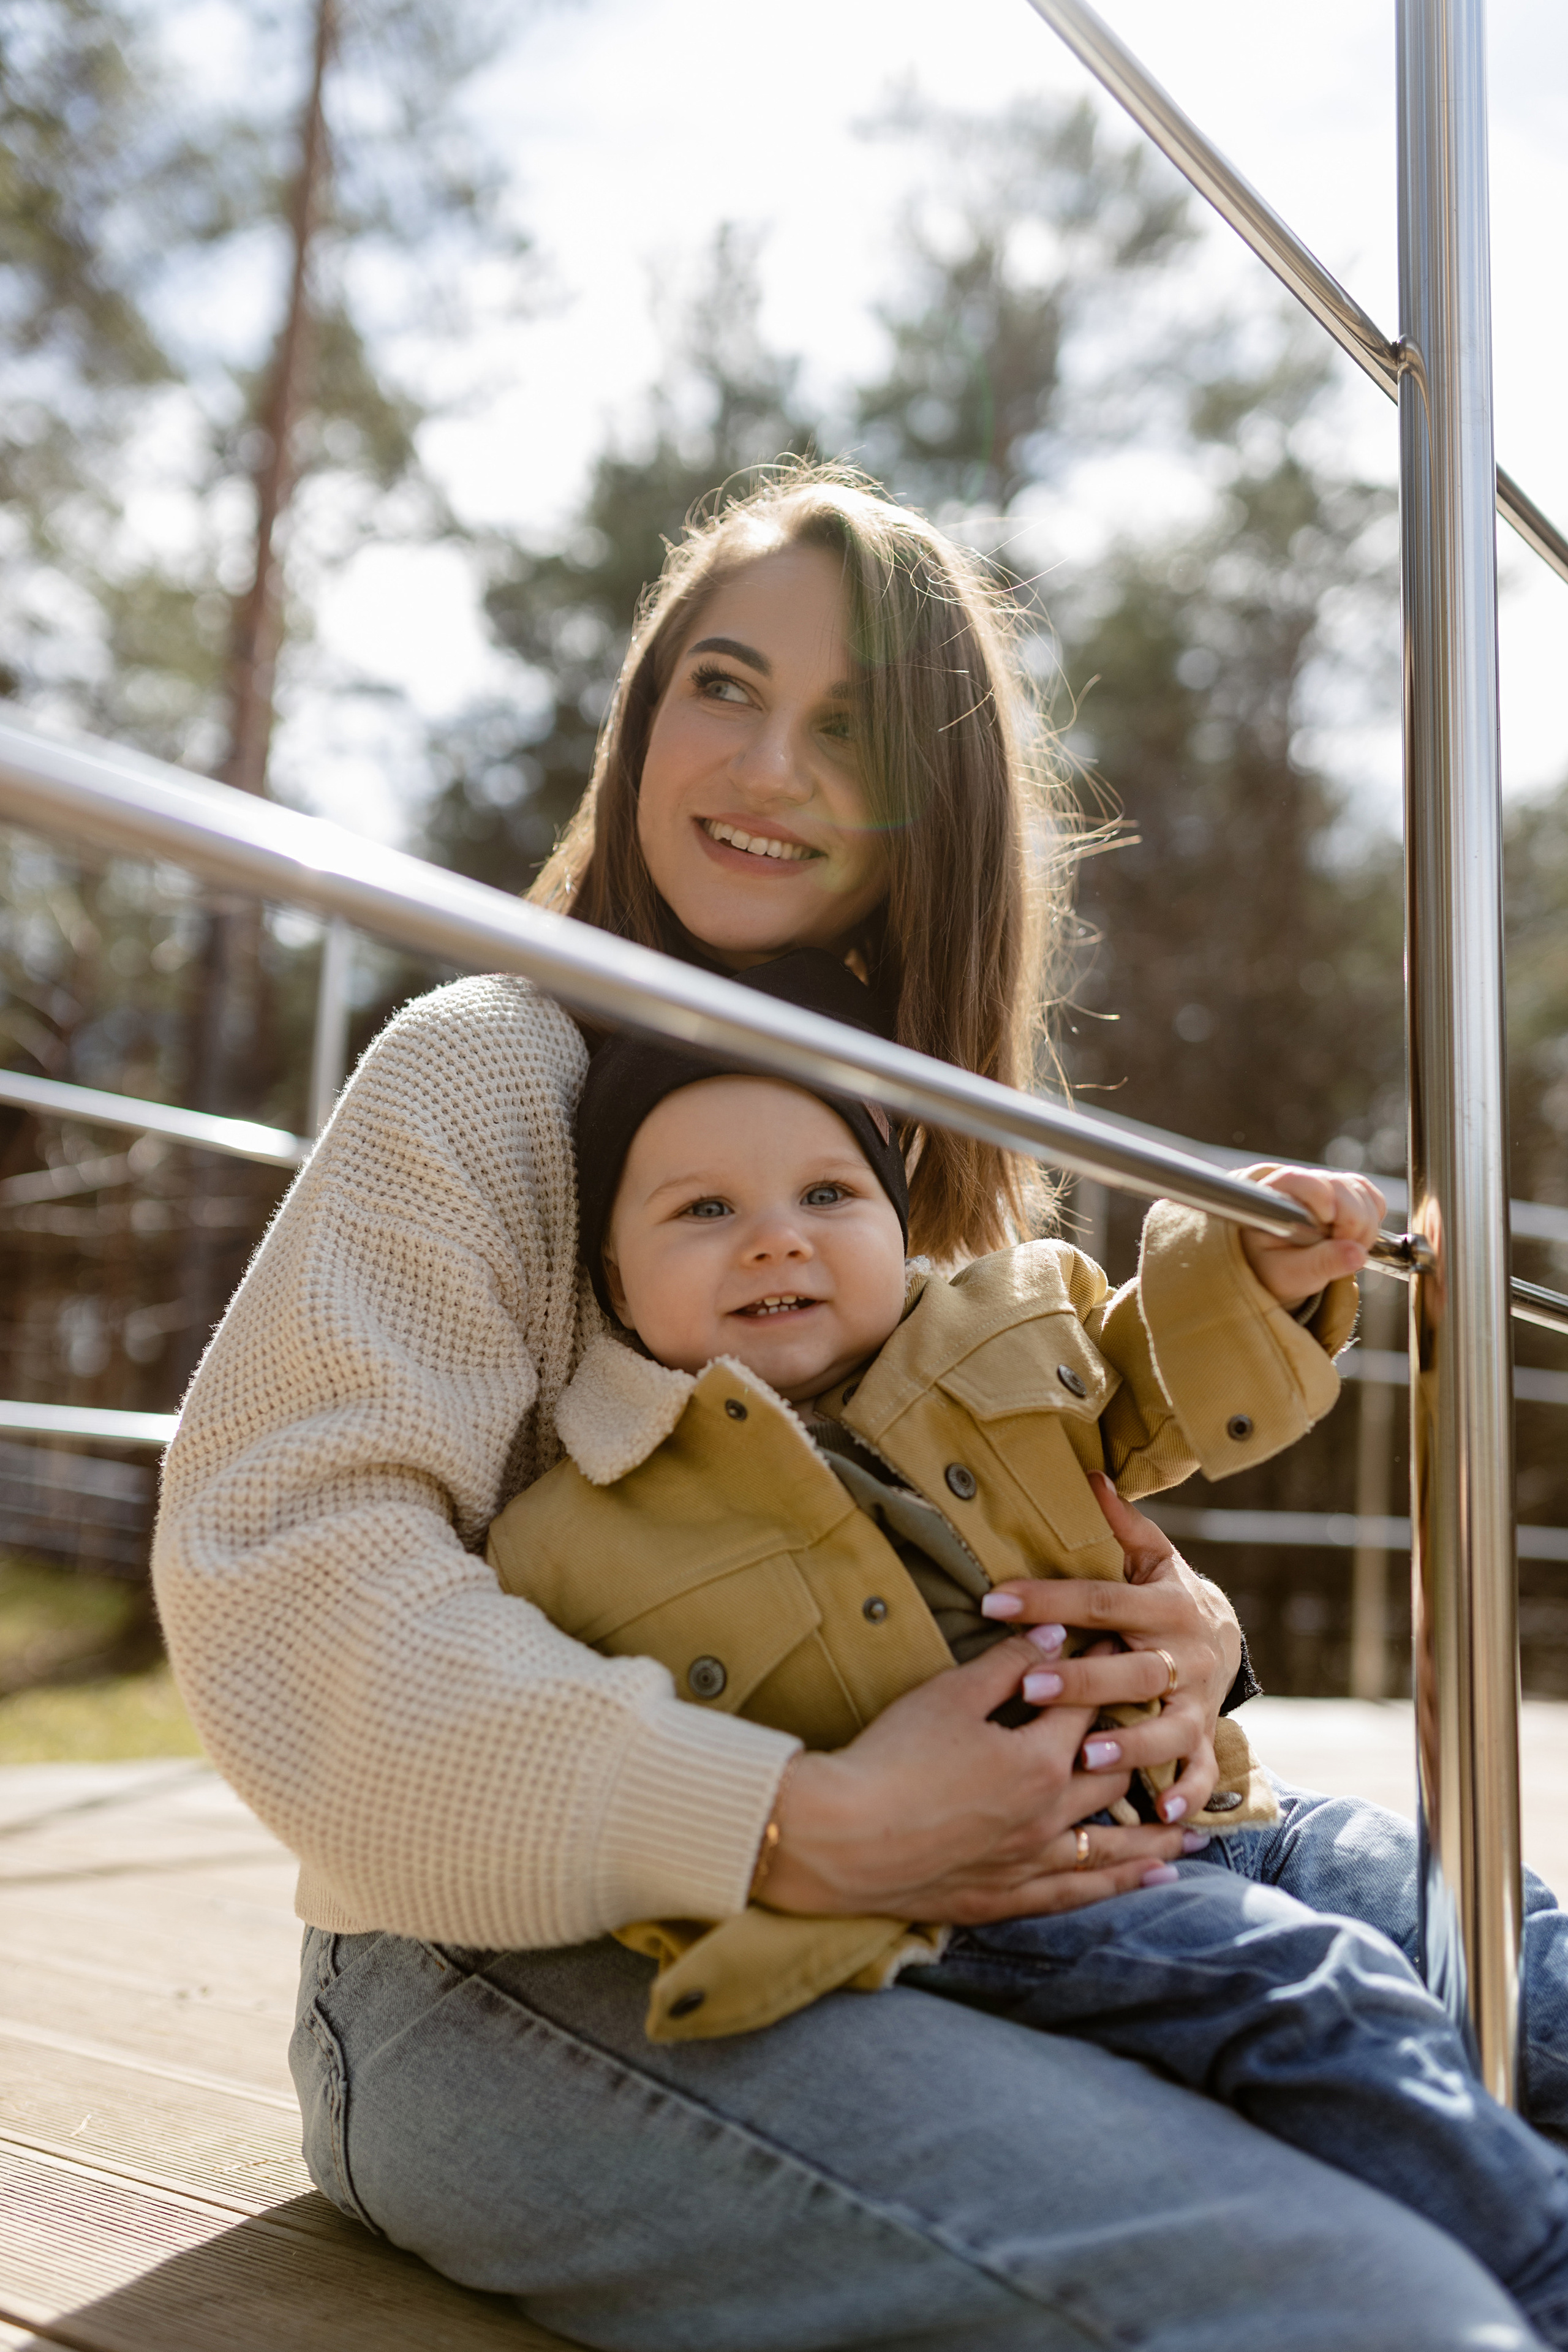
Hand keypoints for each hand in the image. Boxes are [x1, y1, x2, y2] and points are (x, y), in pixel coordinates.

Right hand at [761, 1633, 1193, 1924]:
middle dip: (1145, 1752)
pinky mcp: (1005, 1896)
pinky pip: (1077, 1891)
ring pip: (1113, 1846)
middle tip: (1174, 1739)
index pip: (1087, 1706)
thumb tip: (1057, 1635)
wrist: (840, 1837)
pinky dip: (1120, 1884)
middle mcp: (1047, 1812)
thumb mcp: (947, 1695)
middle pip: (1113, 1776)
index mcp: (1036, 1757)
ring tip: (1198, 1835)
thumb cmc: (890, 1757)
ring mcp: (1029, 1859)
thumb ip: (1007, 1664)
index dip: (1106, 1674)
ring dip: (1159, 1836)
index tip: (1127, 1652)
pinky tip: (1151, 1878)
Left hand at [976, 1473, 1241, 1824]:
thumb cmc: (1164, 1593)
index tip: (992, 1601)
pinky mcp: (1205, 1743)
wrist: (1227, 1636)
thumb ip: (1119, 1524)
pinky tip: (1160, 1815)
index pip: (1100, 1601)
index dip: (1047, 1598)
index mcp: (1166, 1605)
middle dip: (1085, 1681)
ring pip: (1168, 1729)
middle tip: (1033, 1687)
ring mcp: (1199, 1705)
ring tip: (1088, 1753)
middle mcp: (1186, 1657)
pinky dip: (1185, 1797)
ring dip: (1131, 1745)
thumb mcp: (1150, 1555)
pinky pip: (1201, 1777)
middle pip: (1134, 1671)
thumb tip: (1088, 1474)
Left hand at [1237, 1162, 1385, 1307]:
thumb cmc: (1276, 1269)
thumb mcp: (1290, 1275)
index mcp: (1273, 1197)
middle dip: (1352, 1224)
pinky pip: (1373, 1198)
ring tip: (1346, 1251)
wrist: (1283, 1268)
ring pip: (1360, 1192)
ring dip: (1365, 1227)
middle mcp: (1301, 1184)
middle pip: (1340, 1187)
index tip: (1331, 1225)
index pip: (1299, 1180)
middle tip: (1343, 1253)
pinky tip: (1358, 1239)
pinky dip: (1374, 1220)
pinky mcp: (1348, 1193)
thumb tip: (1358, 1254)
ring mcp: (1327, 1185)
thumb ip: (1321, 1263)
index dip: (1322, 1198)